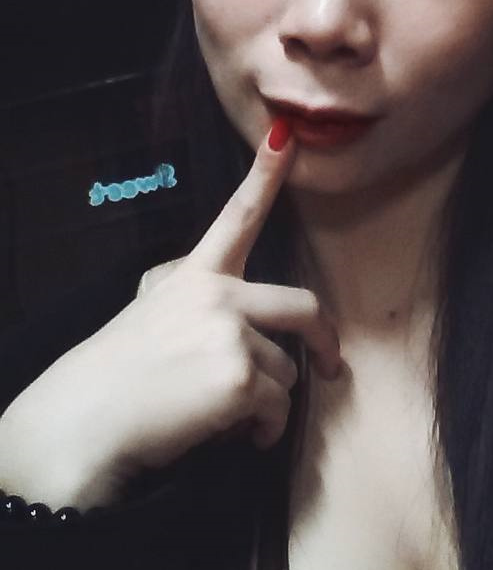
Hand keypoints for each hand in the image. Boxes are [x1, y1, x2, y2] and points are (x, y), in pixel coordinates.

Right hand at [0, 121, 339, 508]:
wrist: (86, 419)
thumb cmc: (118, 373)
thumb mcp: (150, 311)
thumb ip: (194, 298)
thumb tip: (237, 317)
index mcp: (195, 275)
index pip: (237, 215)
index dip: (265, 173)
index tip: (285, 134)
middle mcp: (218, 295)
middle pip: (302, 306)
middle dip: (323, 340)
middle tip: (329, 364)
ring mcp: (231, 333)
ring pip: (287, 370)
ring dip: (270, 401)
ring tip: (226, 413)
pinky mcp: (240, 377)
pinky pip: (278, 407)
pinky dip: (264, 430)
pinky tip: (236, 436)